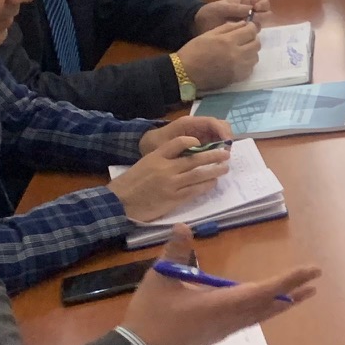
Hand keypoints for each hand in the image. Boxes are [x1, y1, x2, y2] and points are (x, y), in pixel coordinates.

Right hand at [111, 137, 230, 223]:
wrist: (120, 202)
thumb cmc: (131, 183)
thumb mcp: (144, 164)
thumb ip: (162, 158)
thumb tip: (184, 156)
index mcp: (156, 157)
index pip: (178, 143)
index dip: (192, 141)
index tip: (201, 142)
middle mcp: (165, 168)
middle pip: (194, 158)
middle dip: (212, 155)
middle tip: (225, 153)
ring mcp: (171, 184)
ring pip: (198, 174)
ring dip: (214, 171)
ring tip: (224, 167)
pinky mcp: (174, 198)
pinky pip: (195, 190)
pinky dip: (206, 186)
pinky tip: (213, 183)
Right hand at [117, 225, 320, 344]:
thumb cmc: (151, 315)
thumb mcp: (160, 278)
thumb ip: (175, 251)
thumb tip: (184, 225)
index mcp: (222, 304)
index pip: (264, 290)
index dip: (289, 280)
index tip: (311, 272)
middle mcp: (230, 318)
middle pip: (269, 304)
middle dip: (292, 291)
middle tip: (314, 282)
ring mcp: (225, 329)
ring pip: (261, 315)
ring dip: (281, 303)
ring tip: (299, 295)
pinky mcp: (217, 334)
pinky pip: (249, 320)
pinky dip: (264, 310)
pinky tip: (264, 307)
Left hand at [138, 114, 232, 153]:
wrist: (147, 145)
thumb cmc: (155, 144)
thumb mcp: (164, 146)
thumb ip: (180, 146)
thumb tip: (200, 148)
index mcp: (189, 123)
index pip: (212, 122)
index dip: (222, 131)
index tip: (227, 145)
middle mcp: (197, 125)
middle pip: (220, 126)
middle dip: (226, 138)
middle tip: (225, 155)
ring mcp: (201, 132)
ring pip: (220, 134)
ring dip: (224, 145)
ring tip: (221, 159)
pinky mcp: (202, 140)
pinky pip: (215, 142)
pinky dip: (219, 149)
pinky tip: (216, 160)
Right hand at [175, 20, 260, 90]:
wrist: (185, 72)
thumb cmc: (194, 51)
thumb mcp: (208, 34)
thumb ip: (228, 28)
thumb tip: (244, 24)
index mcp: (228, 41)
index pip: (251, 32)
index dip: (251, 28)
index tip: (248, 27)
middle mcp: (237, 54)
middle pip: (257, 44)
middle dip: (253, 39)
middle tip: (245, 39)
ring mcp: (238, 68)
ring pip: (255, 57)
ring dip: (251, 52)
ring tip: (241, 50)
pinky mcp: (237, 78)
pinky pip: (250, 69)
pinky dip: (247, 64)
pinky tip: (238, 62)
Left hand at [193, 0, 269, 33]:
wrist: (198, 25)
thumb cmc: (209, 13)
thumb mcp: (221, 8)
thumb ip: (236, 8)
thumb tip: (252, 10)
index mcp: (245, 3)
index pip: (263, 3)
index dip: (263, 6)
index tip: (256, 10)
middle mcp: (249, 14)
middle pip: (265, 15)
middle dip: (262, 17)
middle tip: (253, 21)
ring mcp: (246, 26)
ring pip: (260, 26)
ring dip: (257, 28)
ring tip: (247, 30)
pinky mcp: (242, 37)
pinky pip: (252, 37)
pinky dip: (252, 37)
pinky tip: (245, 38)